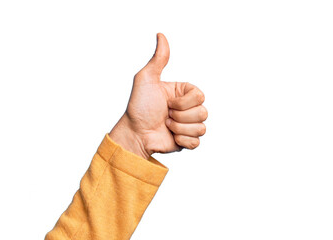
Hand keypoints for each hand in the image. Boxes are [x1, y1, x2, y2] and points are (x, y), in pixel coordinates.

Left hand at [109, 33, 207, 158]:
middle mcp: (188, 108)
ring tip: (166, 125)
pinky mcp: (187, 141)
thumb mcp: (146, 79)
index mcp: (183, 93)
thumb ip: (158, 59)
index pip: (200, 96)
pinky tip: (171, 136)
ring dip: (179, 128)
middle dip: (180, 116)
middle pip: (203, 112)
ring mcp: (188, 125)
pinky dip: (182, 140)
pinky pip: (197, 141)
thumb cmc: (139, 106)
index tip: (167, 103)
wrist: (135, 133)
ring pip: (201, 128)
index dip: (183, 102)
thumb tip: (161, 35)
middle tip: (166, 115)